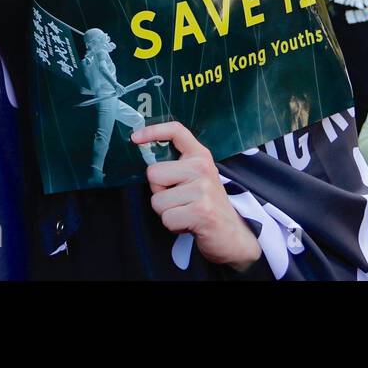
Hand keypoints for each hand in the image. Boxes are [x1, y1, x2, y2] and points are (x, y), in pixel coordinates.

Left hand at [131, 122, 261, 270]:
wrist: (233, 235)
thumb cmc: (206, 206)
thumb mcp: (196, 179)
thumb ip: (176, 168)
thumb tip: (147, 165)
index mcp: (200, 156)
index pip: (176, 131)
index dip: (153, 131)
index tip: (135, 138)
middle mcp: (202, 167)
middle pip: (153, 174)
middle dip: (159, 192)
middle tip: (179, 200)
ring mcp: (203, 188)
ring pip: (157, 200)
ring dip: (167, 212)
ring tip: (186, 212)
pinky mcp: (201, 210)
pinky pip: (167, 218)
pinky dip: (174, 226)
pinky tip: (189, 223)